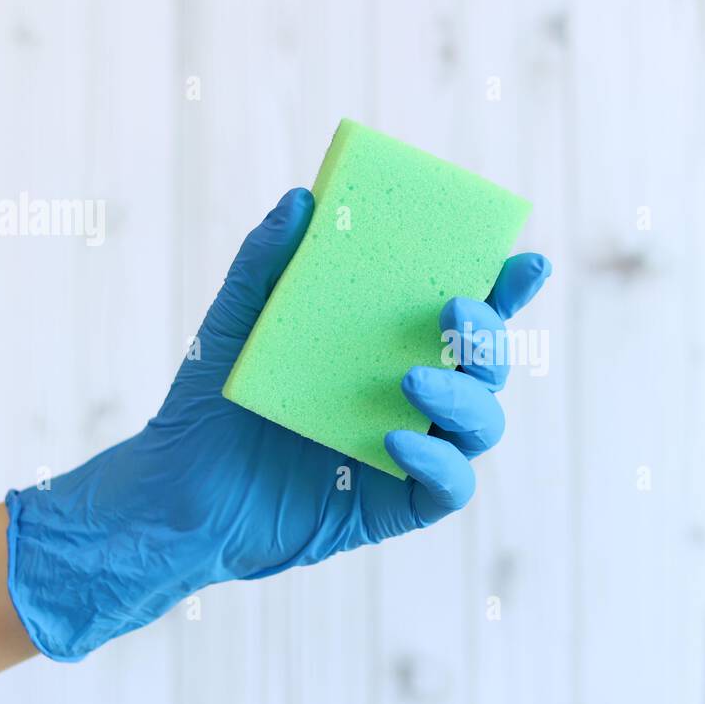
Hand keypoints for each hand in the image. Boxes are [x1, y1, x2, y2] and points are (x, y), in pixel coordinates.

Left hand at [6, 188, 550, 660]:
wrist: (179, 499)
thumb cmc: (209, 409)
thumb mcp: (232, 329)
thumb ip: (263, 264)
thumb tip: (300, 199)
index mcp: (389, 347)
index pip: (464, 314)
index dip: (506, 290)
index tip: (525, 262)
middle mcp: (414, 394)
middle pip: (487, 363)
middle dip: (488, 334)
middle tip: (453, 311)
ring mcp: (414, 449)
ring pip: (483, 422)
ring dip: (464, 397)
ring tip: (412, 378)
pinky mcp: (400, 504)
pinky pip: (449, 485)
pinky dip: (438, 460)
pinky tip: (397, 439)